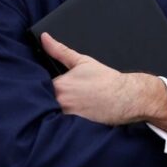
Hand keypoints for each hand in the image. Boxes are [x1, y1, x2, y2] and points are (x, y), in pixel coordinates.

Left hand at [41, 33, 166, 127]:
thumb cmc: (106, 79)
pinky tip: (73, 117)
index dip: (44, 87)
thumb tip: (45, 38)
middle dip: (48, 100)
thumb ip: (60, 50)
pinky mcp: (75, 128)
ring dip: (55, 112)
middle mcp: (60, 102)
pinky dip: (64, 123)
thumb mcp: (81, 61)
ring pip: (52, 114)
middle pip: (44, 102)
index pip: (40, 87)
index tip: (54, 88)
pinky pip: (63, 126)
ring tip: (71, 107)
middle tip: (64, 98)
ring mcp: (67, 117)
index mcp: (59, 85)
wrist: (126, 96)